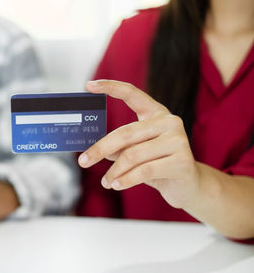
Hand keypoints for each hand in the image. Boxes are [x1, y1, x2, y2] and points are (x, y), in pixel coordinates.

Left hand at [78, 80, 201, 208]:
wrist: (189, 186)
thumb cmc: (157, 166)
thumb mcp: (136, 153)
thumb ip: (119, 148)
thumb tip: (92, 151)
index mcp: (156, 113)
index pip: (132, 94)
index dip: (111, 87)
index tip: (88, 85)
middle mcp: (169, 122)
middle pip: (125, 133)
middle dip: (100, 149)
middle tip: (83, 162)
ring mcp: (178, 141)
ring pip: (133, 156)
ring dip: (114, 172)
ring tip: (106, 182)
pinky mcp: (182, 162)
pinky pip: (144, 171)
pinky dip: (126, 180)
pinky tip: (117, 185)